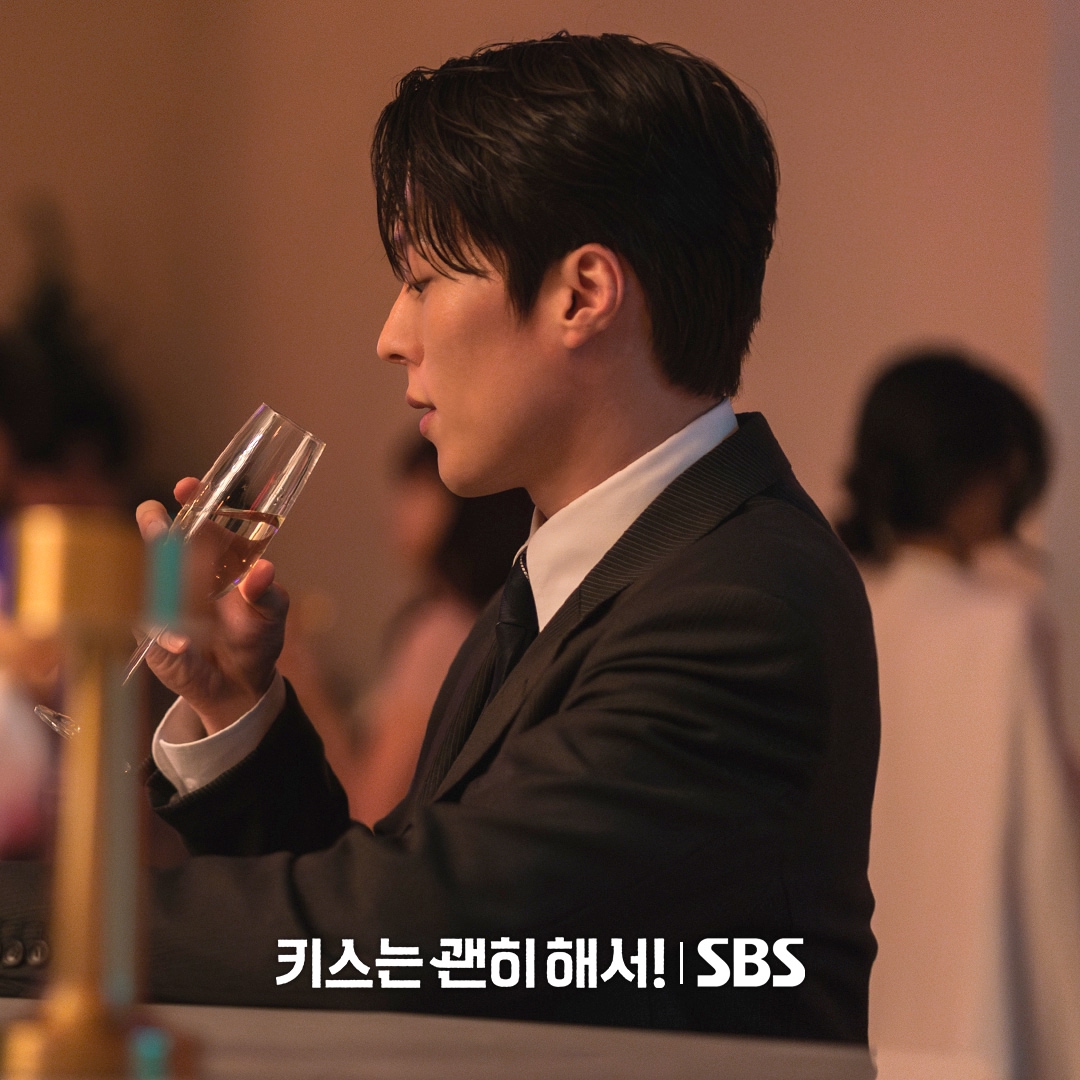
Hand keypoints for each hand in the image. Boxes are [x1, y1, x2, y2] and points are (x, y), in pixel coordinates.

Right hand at [136, 478, 288, 735]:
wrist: (240, 685)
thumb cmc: (256, 636)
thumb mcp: (270, 613)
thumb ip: (266, 593)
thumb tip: (264, 570)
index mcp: (216, 555)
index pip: (200, 516)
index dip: (193, 498)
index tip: (187, 487)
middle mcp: (183, 570)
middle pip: (161, 538)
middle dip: (157, 529)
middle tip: (158, 525)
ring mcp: (162, 599)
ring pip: (147, 577)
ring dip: (154, 577)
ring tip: (168, 589)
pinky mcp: (150, 634)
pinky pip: (147, 626)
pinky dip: (163, 634)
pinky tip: (181, 645)